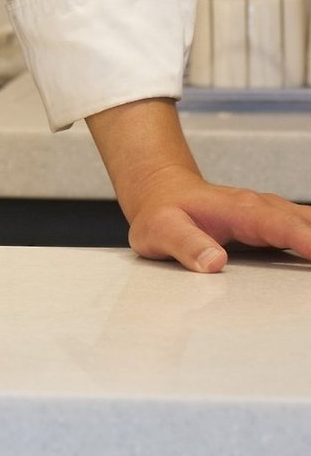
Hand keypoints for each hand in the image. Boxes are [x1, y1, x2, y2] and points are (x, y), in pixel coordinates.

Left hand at [85, 97, 310, 273]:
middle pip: (308, 224)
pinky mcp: (277, 224)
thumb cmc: (162, 214)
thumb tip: (213, 263)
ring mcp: (273, 214)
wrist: (162, 192)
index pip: (279, 225)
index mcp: (239, 210)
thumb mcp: (160, 231)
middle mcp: (263, 208)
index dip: (306, 240)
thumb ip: (185, 246)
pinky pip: (308, 230)